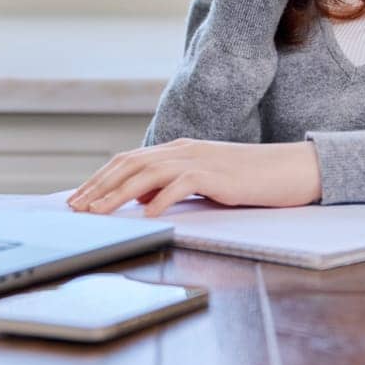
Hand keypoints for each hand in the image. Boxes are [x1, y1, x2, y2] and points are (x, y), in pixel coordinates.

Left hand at [65, 137, 322, 216]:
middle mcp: (182, 150)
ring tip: (99, 212)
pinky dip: (161, 199)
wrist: (287, 169)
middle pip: (130, 164)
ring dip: (119, 193)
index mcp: (177, 150)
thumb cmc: (246, 179)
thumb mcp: (202, 180)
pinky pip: (182, 185)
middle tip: (77, 207)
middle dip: (100, 186)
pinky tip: (147, 214)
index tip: (79, 197)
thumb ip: (171, 184)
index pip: (129, 160)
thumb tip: (139, 198)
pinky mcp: (217, 175)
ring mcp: (199, 160)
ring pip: (148, 173)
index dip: (101, 177)